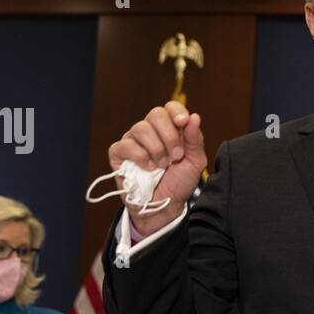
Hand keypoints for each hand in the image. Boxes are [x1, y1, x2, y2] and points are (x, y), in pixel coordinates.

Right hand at [108, 101, 207, 232]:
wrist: (165, 205)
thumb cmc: (179, 183)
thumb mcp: (194, 162)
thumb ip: (195, 140)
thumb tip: (195, 117)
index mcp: (169, 129)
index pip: (170, 107)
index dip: (176, 111)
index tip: (183, 123)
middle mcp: (150, 131)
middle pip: (155, 114)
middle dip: (169, 136)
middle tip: (176, 156)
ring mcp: (133, 140)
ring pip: (140, 128)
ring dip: (156, 149)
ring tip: (162, 166)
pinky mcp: (118, 153)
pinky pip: (126, 144)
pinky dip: (140, 157)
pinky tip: (148, 168)